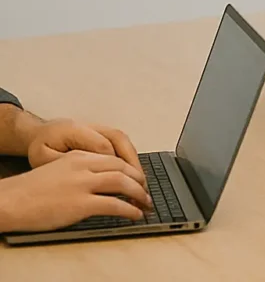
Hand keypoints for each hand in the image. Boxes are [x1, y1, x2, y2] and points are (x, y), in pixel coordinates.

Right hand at [0, 150, 151, 233]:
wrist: (11, 200)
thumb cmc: (31, 190)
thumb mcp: (59, 169)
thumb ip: (80, 171)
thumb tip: (98, 182)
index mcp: (79, 156)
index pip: (114, 158)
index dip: (131, 168)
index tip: (138, 177)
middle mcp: (84, 166)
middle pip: (122, 167)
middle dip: (139, 179)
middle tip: (147, 190)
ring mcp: (83, 184)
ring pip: (122, 182)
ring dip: (138, 193)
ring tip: (146, 202)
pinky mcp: (80, 204)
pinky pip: (113, 204)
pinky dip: (128, 208)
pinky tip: (134, 214)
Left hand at [28, 119, 143, 181]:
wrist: (39, 133)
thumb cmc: (41, 148)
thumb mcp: (42, 158)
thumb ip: (63, 163)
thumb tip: (86, 174)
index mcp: (74, 130)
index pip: (102, 146)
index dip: (114, 164)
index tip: (122, 184)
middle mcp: (91, 126)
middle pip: (119, 139)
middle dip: (132, 162)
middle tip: (140, 184)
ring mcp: (99, 128)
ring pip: (123, 140)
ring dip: (133, 160)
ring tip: (140, 182)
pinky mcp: (103, 133)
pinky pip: (120, 143)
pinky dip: (129, 158)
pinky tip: (132, 174)